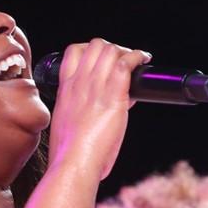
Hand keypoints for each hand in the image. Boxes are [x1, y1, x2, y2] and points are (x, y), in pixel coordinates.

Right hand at [47, 38, 150, 180]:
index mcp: (66, 89)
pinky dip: (137, 56)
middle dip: (111, 48)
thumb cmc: (68, 153)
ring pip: (110, 50)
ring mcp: (96, 87)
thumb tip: (91, 115)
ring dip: (125, 52)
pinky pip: (126, 64)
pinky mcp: (113, 95)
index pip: (74, 52)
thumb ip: (76, 113)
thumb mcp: (65, 125)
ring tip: (135, 61)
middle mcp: (80, 83)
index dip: (91, 50)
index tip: (102, 61)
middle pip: (95, 46)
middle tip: (123, 61)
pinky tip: (143, 59)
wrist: (72, 161)